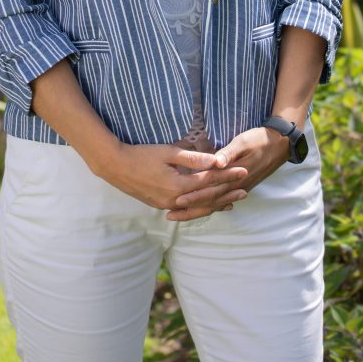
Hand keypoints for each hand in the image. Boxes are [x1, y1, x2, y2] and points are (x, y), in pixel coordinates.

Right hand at [97, 142, 248, 216]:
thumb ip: (192, 158)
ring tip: (234, 202)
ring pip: (198, 207)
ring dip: (217, 203)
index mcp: (178, 185)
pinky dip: (202, 208)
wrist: (116, 167)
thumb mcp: (167, 152)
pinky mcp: (162, 205)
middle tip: (246, 188)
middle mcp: (175, 199)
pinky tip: (210, 206)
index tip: (243, 171)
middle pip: (207, 197)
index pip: (209, 180)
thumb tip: (216, 160)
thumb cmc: (141, 155)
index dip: (227, 176)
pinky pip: (188, 209)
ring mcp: (168, 204)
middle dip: (227, 192)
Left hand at [166, 126, 289, 221]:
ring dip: (199, 210)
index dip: (193, 196)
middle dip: (191, 207)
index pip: (210, 189)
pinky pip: (224, 200)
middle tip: (171, 214)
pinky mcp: (242, 186)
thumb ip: (229, 153)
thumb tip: (215, 163)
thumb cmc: (259, 139)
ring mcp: (240, 188)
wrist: (280, 144)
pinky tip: (205, 209)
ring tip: (181, 215)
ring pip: (216, 203)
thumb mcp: (243, 141)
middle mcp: (236, 186)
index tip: (176, 201)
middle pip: (210, 201)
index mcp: (234, 175)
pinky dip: (212, 206)